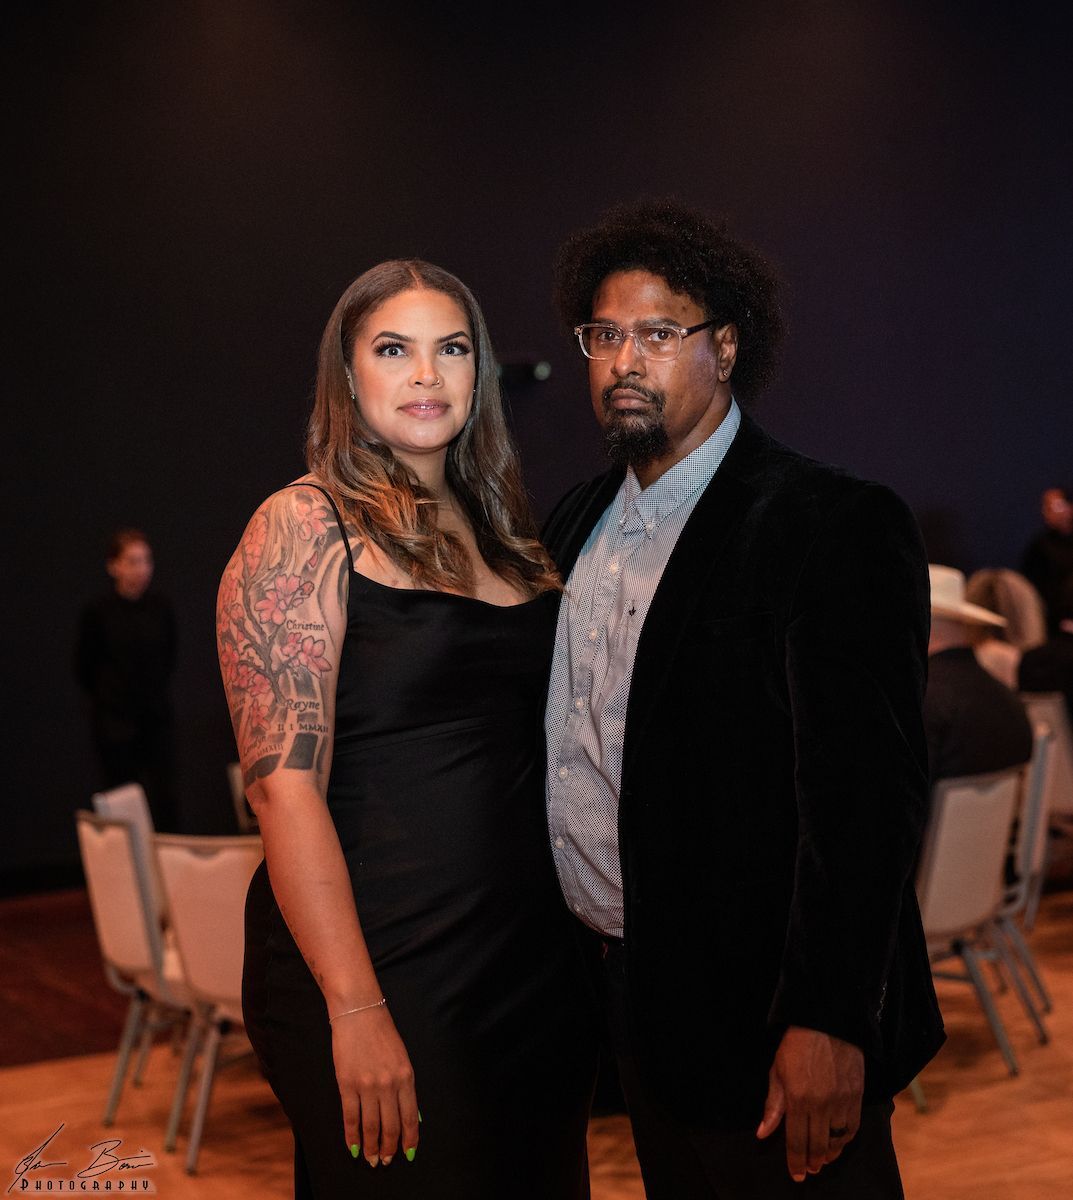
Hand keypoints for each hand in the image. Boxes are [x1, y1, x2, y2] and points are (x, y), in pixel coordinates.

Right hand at [331, 1006, 418, 1167]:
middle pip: (390, 1126)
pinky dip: (352, 1136)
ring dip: (371, 1147)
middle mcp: (389, 1084)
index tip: (408, 1153)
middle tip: (385, 1161)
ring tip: (371, 1159)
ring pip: (370, 1126)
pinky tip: (353, 1146)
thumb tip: (412, 1116)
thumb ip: (406, 1087)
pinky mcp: (347, 1084)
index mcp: (406, 1077)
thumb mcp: (402, 1058)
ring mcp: (367, 1086)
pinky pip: (350, 1117)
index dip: (409, 1139)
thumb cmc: (382, 1032)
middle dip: (389, 1148)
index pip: (410, 1117)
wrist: (359, 1012)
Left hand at [755, 1025, 863, 1181]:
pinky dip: (845, 1140)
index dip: (795, 1162)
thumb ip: (772, 1105)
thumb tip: (763, 1133)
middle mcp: (821, 1105)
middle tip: (809, 1171)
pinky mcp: (856, 1096)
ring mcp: (841, 1101)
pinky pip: (853, 1128)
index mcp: (797, 1099)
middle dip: (812, 1162)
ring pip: (837, 1140)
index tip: (796, 1175)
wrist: (827, 1022)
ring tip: (822, 1160)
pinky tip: (838, 1143)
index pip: (796, 1141)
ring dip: (829, 1154)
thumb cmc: (796, 1045)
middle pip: (817, 1145)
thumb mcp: (777, 1072)